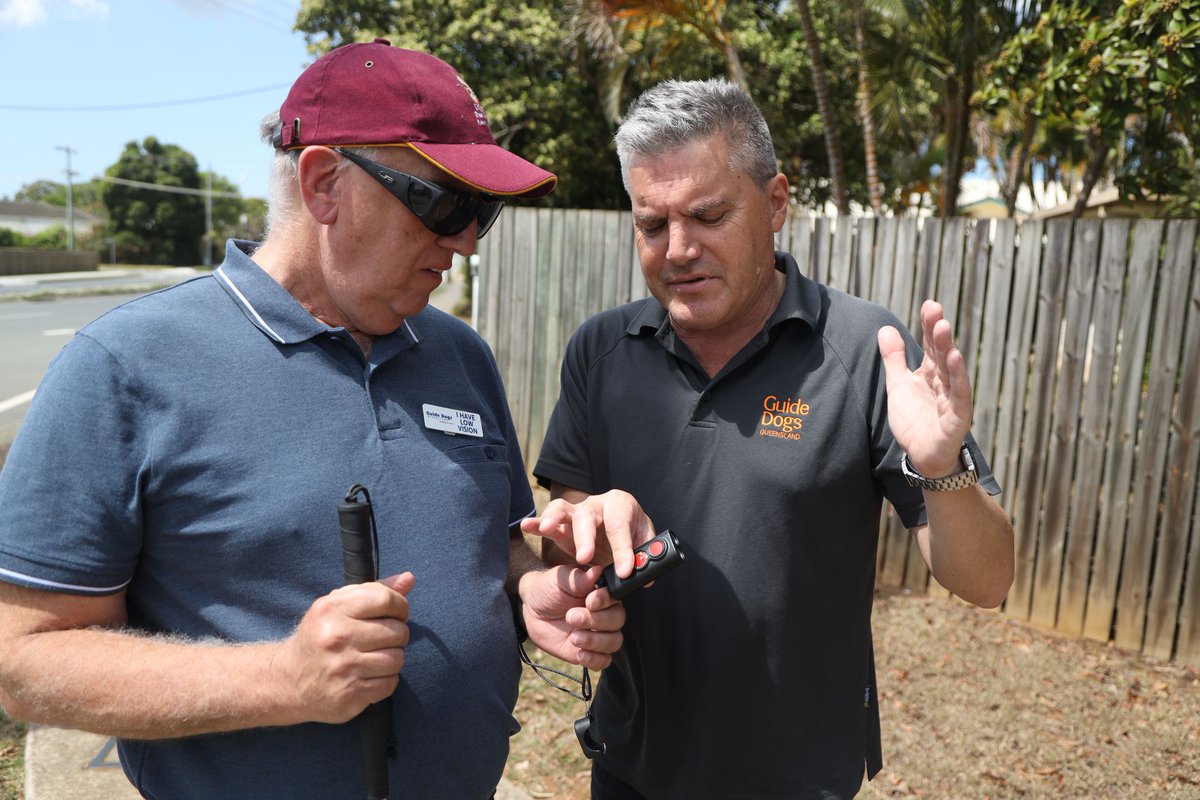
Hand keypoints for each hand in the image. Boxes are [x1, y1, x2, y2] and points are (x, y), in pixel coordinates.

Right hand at [271, 572, 414, 724]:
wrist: (287, 680)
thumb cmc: (320, 637)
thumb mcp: (337, 606)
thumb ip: (375, 590)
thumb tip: (409, 579)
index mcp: (332, 609)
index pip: (386, 600)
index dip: (400, 606)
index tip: (396, 614)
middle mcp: (337, 637)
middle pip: (397, 631)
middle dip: (398, 635)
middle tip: (384, 639)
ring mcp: (343, 668)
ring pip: (397, 659)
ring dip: (393, 659)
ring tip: (377, 657)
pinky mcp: (349, 695)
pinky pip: (390, 684)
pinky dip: (386, 680)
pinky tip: (370, 675)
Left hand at [518, 565, 624, 669]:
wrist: (533, 609)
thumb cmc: (549, 588)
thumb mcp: (560, 579)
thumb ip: (578, 579)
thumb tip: (596, 571)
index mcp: (602, 593)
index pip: (615, 598)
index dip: (605, 601)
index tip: (589, 600)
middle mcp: (605, 613)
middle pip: (618, 620)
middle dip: (596, 620)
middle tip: (571, 617)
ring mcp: (599, 633)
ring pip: (614, 641)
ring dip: (595, 641)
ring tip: (573, 636)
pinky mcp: (590, 651)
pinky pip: (603, 661)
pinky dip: (594, 659)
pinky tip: (579, 653)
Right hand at [520, 489, 654, 579]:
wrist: (622, 530)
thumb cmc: (633, 535)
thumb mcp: (643, 544)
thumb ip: (643, 557)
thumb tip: (644, 577)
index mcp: (621, 505)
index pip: (620, 526)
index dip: (623, 550)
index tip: (624, 572)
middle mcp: (597, 504)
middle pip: (587, 516)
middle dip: (585, 537)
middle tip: (585, 558)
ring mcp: (577, 512)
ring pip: (563, 509)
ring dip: (554, 519)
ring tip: (548, 529)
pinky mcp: (563, 524)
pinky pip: (548, 521)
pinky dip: (537, 523)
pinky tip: (527, 526)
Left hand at [877, 300, 972, 476]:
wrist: (922, 456)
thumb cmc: (914, 421)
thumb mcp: (898, 385)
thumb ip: (894, 359)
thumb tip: (885, 328)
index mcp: (931, 374)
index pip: (931, 345)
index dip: (929, 325)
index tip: (930, 304)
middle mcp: (944, 383)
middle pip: (941, 353)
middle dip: (938, 332)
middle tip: (936, 309)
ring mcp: (952, 399)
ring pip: (950, 371)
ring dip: (947, 348)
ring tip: (943, 327)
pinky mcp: (957, 418)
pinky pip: (958, 396)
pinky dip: (958, 378)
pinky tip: (955, 358)